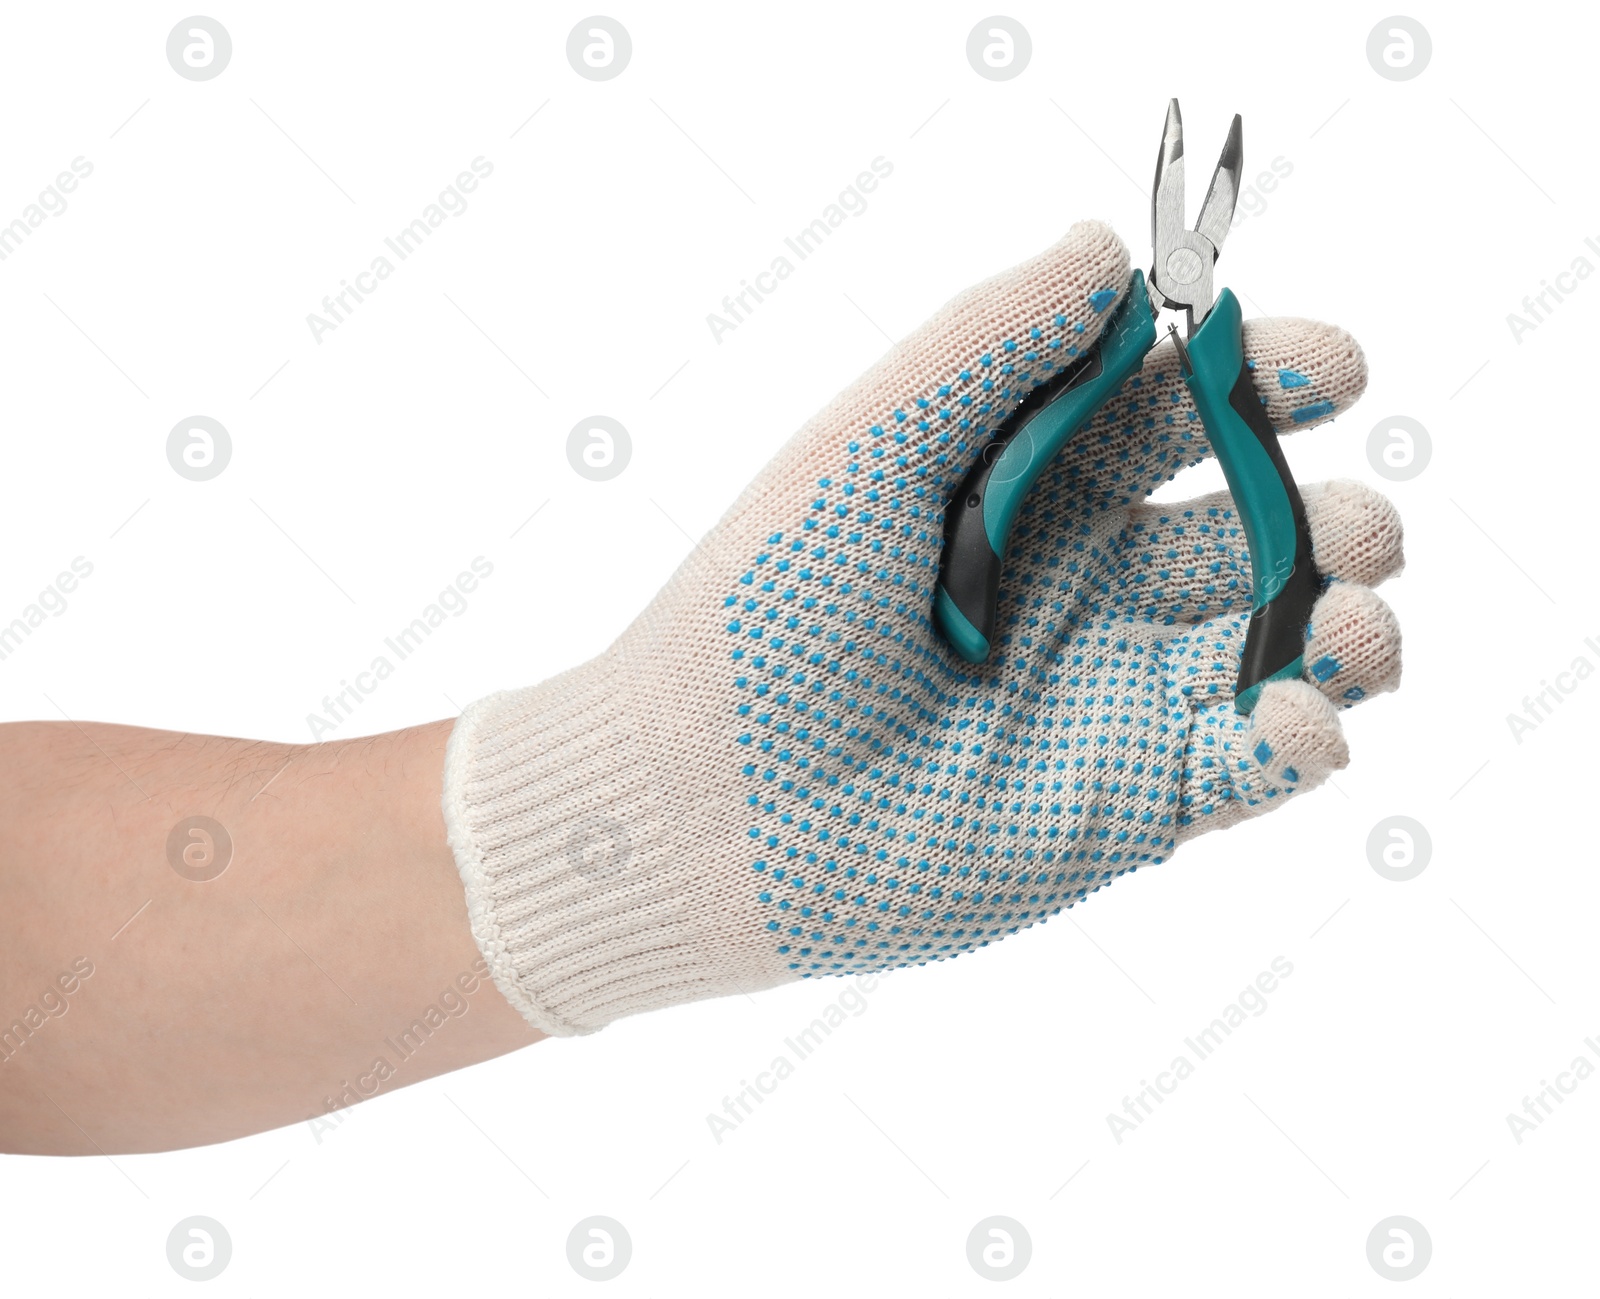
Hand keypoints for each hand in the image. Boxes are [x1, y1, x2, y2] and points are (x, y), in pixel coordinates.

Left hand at [443, 220, 1402, 1034]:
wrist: (699, 807)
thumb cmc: (760, 611)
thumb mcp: (867, 444)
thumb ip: (987, 343)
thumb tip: (1110, 250)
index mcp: (1026, 489)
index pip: (1176, 415)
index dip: (1260, 380)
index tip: (1331, 366)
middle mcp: (1083, 587)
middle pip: (1252, 530)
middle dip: (1330, 513)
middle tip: (1350, 523)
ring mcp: (1112, 699)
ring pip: (1282, 648)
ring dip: (1352, 625)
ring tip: (1352, 616)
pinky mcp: (1126, 810)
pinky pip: (1250, 767)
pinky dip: (1302, 739)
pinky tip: (1299, 721)